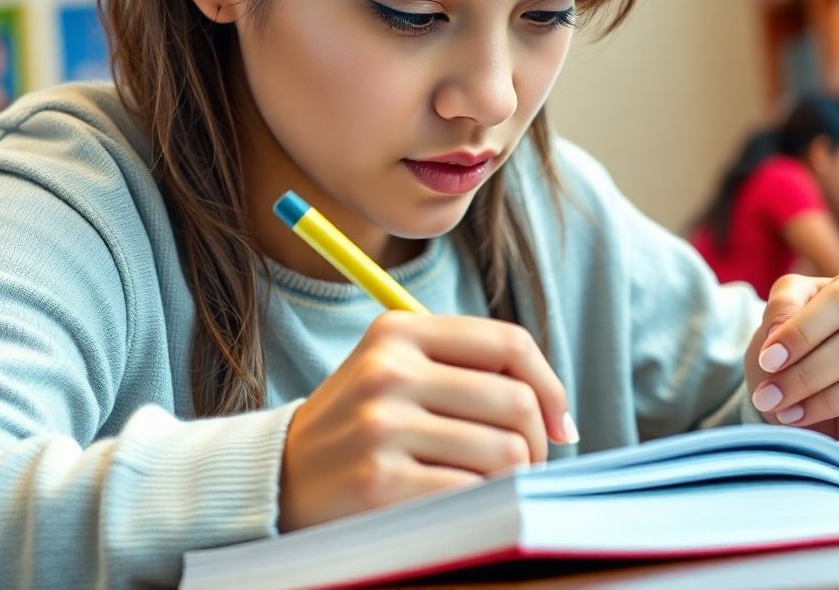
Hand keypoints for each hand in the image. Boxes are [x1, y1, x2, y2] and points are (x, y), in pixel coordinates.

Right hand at [279, 311, 574, 530]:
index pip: (509, 343)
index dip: (549, 385)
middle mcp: (390, 368)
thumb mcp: (397, 370)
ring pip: (503, 452)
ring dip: (514, 480)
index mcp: (400, 330)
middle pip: (514, 402)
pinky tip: (469, 509)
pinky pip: (472, 494)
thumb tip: (552, 408)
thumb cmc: (361, 424)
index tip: (560, 423)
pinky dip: (485, 506)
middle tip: (530, 467)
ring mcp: (381, 424)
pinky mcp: (378, 482)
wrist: (278, 477)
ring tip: (496, 489)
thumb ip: (465, 368)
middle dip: (538, 443)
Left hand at [744, 266, 838, 438]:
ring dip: (828, 402)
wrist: (838, 388)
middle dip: (805, 376)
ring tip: (792, 414)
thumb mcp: (787, 314)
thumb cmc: (809, 344)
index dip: (801, 331)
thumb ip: (782, 305)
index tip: (767, 360)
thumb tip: (780, 328)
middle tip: (770, 397)